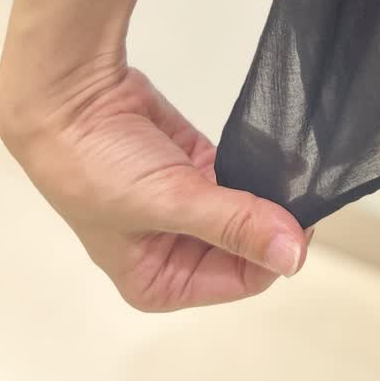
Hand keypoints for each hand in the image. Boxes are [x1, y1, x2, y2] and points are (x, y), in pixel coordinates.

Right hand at [0, 59, 314, 308]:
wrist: (74, 99)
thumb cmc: (97, 166)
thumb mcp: (169, 202)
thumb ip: (234, 224)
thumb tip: (293, 255)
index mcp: (161, 281)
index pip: (242, 278)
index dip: (274, 251)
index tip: (304, 218)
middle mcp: (177, 252)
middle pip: (249, 244)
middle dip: (274, 220)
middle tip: (305, 190)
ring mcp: (188, 207)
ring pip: (249, 208)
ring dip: (271, 192)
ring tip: (297, 170)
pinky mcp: (197, 167)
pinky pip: (242, 174)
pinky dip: (260, 166)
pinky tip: (281, 154)